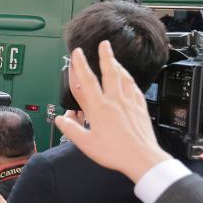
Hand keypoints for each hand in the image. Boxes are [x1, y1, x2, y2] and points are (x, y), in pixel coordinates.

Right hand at [53, 41, 170, 182]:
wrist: (141, 158)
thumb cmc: (114, 152)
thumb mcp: (86, 143)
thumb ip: (71, 129)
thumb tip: (61, 119)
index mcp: (99, 108)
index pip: (87, 81)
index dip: (80, 65)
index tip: (77, 53)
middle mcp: (115, 101)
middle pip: (110, 72)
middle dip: (105, 56)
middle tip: (104, 44)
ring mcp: (129, 103)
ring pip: (124, 78)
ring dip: (118, 65)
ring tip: (114, 59)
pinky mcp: (140, 109)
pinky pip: (135, 89)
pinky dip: (130, 80)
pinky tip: (129, 80)